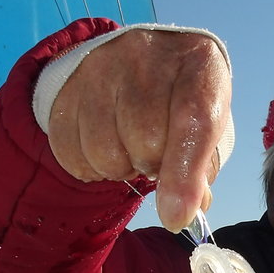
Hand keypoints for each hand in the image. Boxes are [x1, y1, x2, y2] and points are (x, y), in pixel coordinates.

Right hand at [46, 28, 232, 232]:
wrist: (143, 58)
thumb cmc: (181, 101)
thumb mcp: (207, 126)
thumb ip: (201, 171)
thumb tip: (180, 213)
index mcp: (198, 66)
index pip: (194, 120)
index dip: (185, 175)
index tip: (176, 216)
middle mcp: (146, 56)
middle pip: (145, 140)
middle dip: (152, 165)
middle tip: (156, 155)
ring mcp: (101, 67)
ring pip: (104, 151)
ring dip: (120, 167)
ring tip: (129, 146)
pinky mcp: (66, 85)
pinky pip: (69, 152)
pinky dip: (88, 166)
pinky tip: (105, 145)